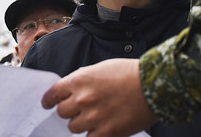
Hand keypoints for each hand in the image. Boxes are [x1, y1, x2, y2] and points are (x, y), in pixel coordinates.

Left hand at [42, 58, 156, 136]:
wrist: (152, 85)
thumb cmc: (128, 73)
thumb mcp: (100, 69)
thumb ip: (83, 80)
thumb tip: (71, 91)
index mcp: (79, 80)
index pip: (53, 94)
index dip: (49, 100)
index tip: (48, 104)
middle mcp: (82, 99)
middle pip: (62, 112)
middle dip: (69, 111)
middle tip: (78, 110)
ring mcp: (93, 117)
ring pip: (73, 127)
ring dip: (81, 123)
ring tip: (95, 118)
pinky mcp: (106, 133)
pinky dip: (93, 134)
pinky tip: (101, 128)